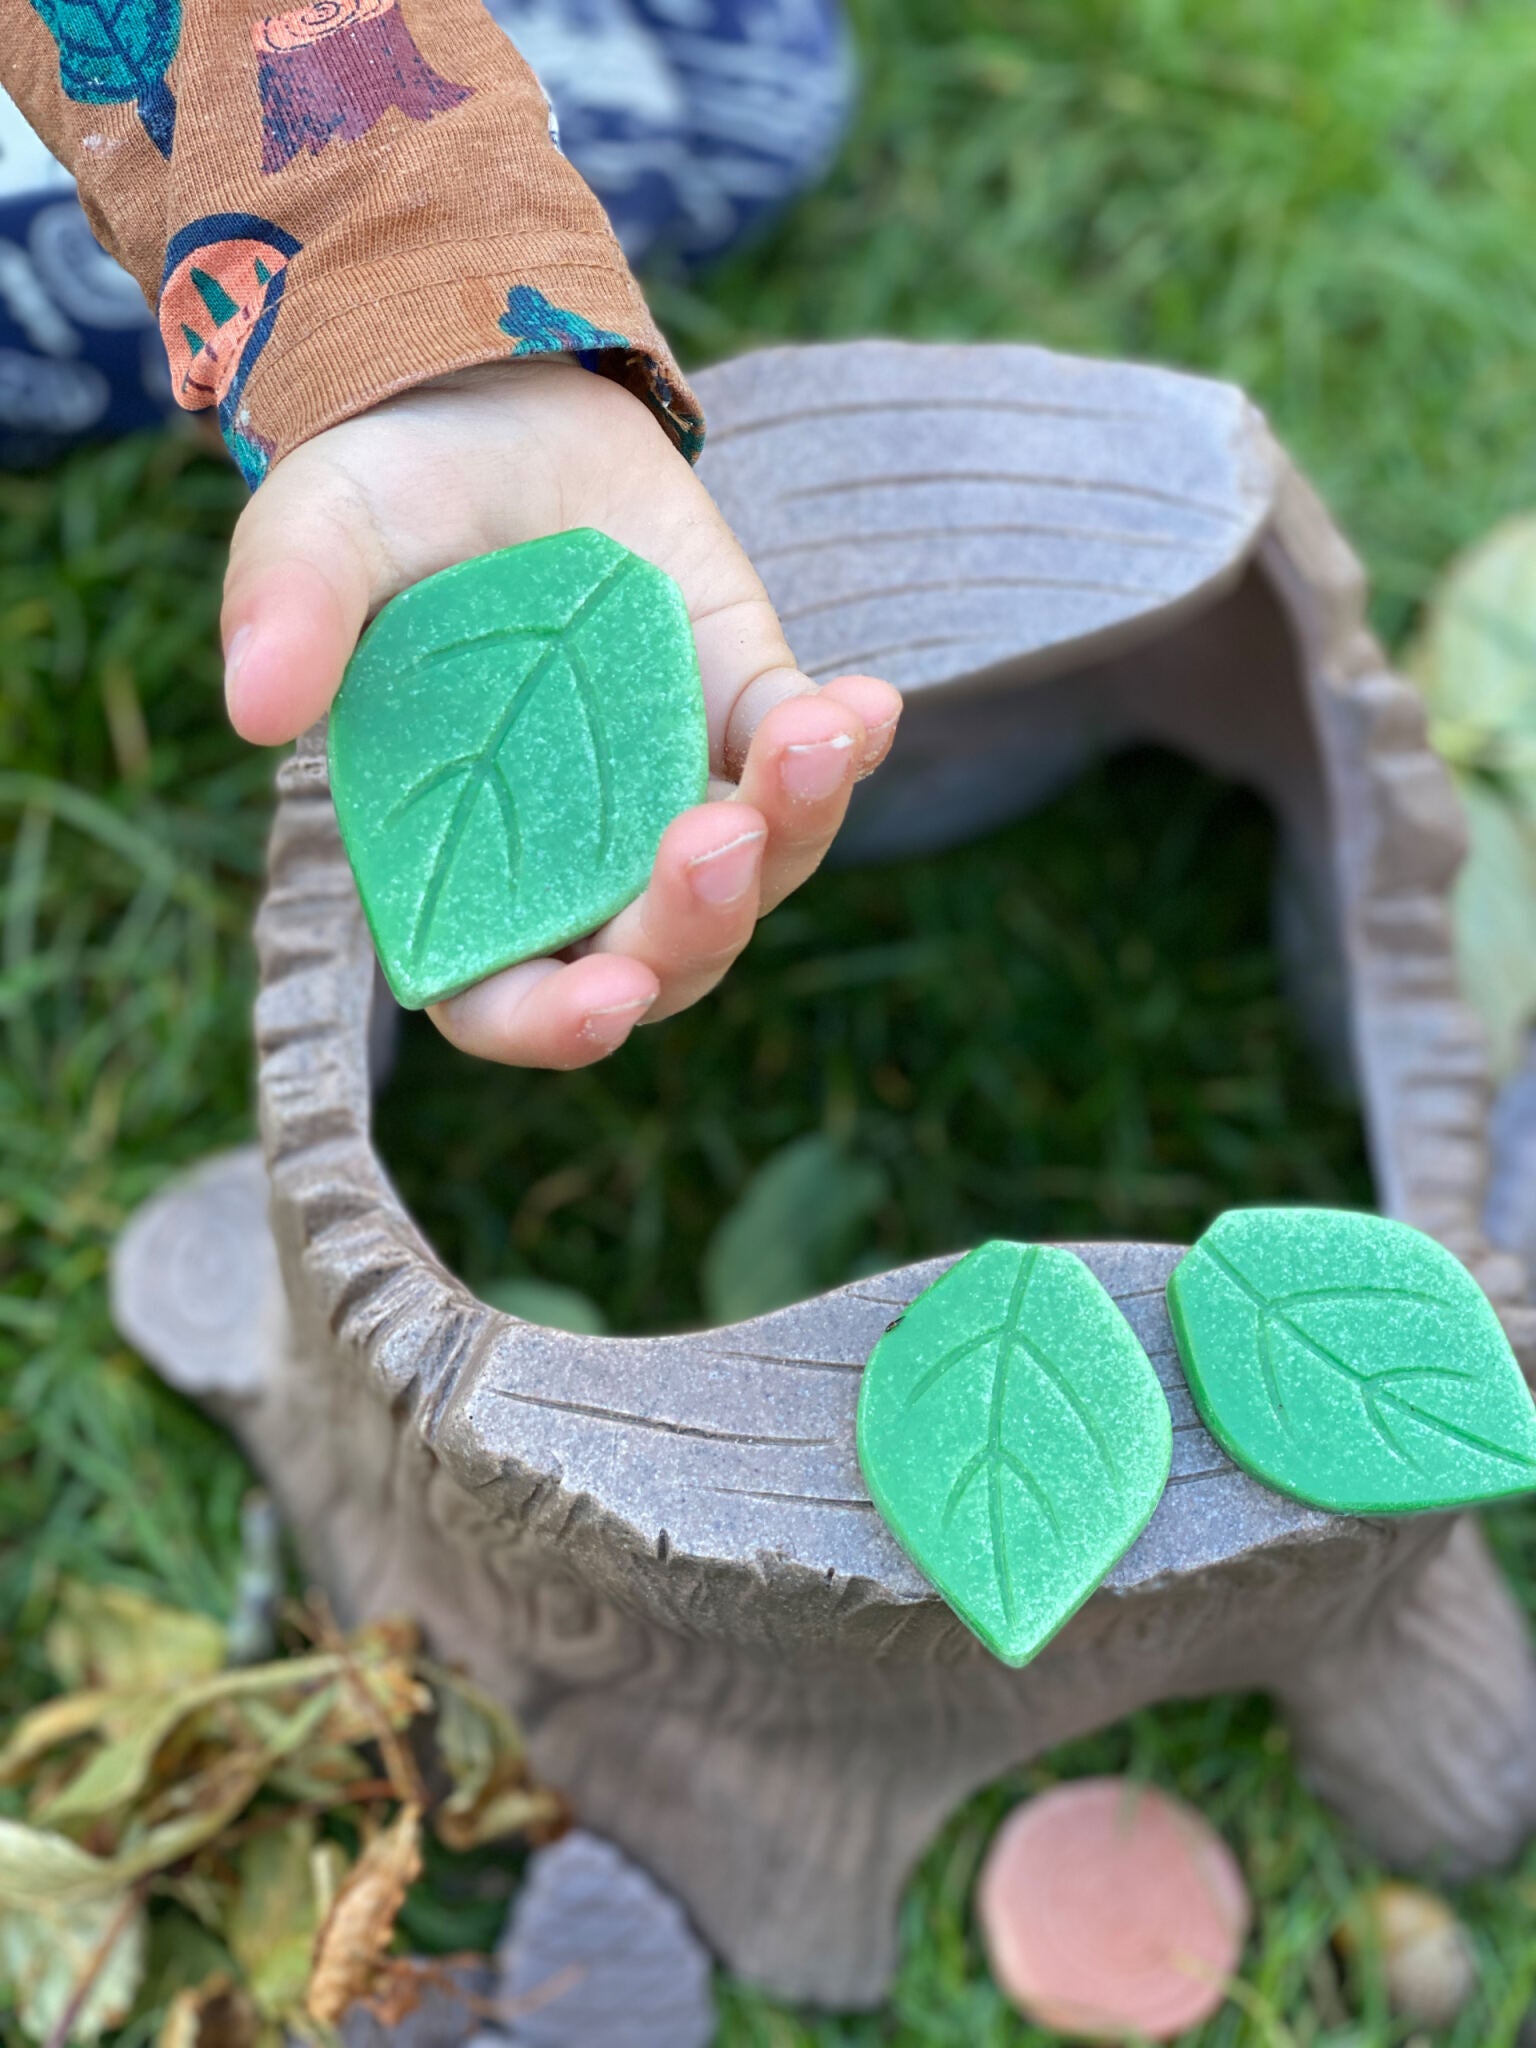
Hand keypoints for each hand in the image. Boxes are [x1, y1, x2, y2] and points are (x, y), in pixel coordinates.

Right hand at [221, 359, 900, 1067]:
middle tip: (716, 837)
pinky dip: (842, 746)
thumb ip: (292, 614)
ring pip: (755, 874)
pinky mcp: (741, 709)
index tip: (610, 1002)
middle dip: (695, 924)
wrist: (487, 398)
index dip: (552, 1023)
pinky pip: (806, 759)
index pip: (501, 995)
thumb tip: (258, 710)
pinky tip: (864, 702)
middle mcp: (572, 854)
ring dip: (795, 829)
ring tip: (812, 736)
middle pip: (655, 958)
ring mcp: (667, 791)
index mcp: (455, 859)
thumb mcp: (319, 534)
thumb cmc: (384, 495)